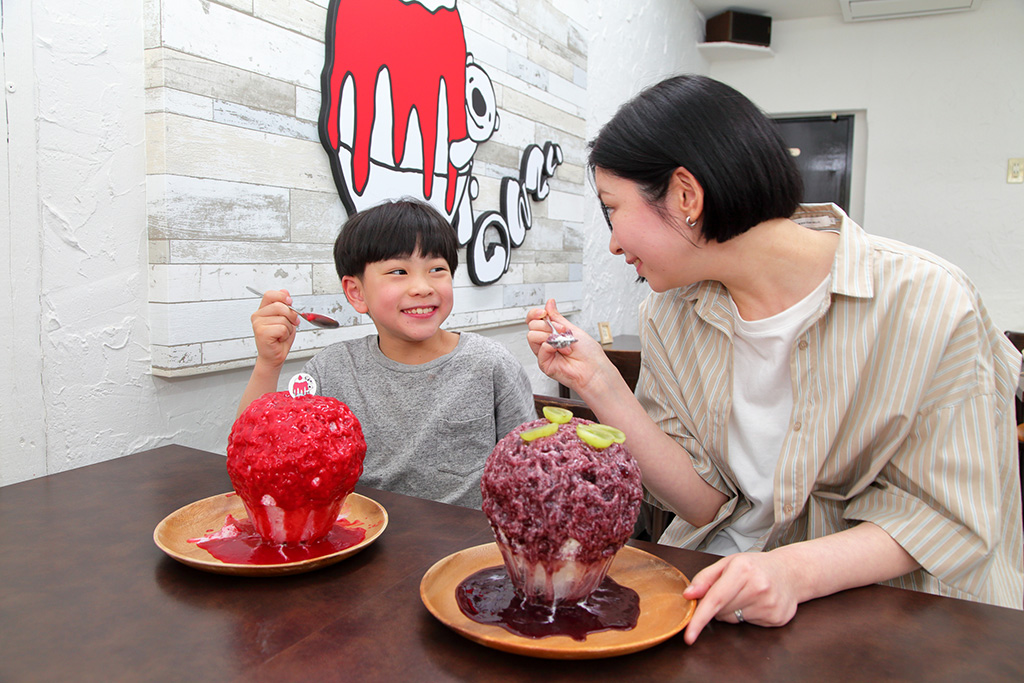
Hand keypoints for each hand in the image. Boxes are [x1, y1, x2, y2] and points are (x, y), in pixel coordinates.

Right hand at [251, 289, 298, 366]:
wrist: (274, 356)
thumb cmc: (279, 339)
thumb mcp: (286, 319)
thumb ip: (285, 305)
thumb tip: (285, 291)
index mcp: (263, 310)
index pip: (270, 295)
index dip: (282, 296)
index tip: (290, 302)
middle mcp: (258, 316)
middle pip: (279, 306)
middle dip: (291, 315)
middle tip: (291, 324)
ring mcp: (258, 324)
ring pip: (283, 319)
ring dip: (288, 328)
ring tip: (282, 334)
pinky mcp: (261, 332)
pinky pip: (282, 328)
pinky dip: (285, 334)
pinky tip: (279, 339)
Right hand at [526, 300, 609, 393]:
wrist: (594, 369)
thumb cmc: (588, 353)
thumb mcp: (572, 328)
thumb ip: (557, 317)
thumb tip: (549, 303)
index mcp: (552, 333)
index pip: (534, 320)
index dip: (535, 314)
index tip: (543, 312)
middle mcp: (546, 342)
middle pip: (532, 326)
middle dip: (547, 325)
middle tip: (562, 331)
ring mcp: (544, 353)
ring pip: (531, 336)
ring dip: (549, 336)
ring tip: (564, 343)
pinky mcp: (544, 364)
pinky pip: (540, 349)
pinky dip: (551, 346)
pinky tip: (561, 351)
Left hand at [681, 551, 798, 643]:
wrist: (792, 572)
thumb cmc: (756, 566)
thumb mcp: (728, 563)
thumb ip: (705, 578)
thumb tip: (689, 595)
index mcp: (742, 570)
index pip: (715, 599)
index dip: (699, 618)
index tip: (689, 634)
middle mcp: (758, 587)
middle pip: (722, 611)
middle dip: (718, 605)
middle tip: (731, 590)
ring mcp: (769, 605)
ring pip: (733, 620)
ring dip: (733, 611)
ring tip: (747, 595)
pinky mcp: (777, 619)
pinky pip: (748, 624)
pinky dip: (747, 616)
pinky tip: (757, 603)